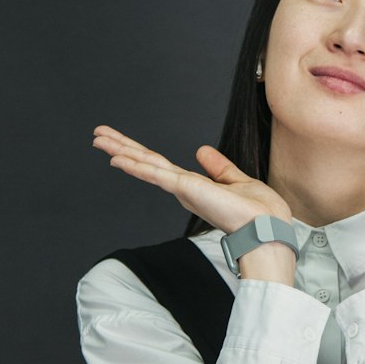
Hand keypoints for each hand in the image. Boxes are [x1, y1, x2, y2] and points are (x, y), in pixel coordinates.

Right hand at [92, 126, 292, 233]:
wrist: (266, 228)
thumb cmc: (258, 213)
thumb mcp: (237, 180)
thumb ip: (218, 167)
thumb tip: (201, 150)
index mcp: (193, 186)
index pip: (159, 164)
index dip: (139, 152)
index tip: (121, 142)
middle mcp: (183, 188)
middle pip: (146, 162)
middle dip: (121, 148)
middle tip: (98, 135)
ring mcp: (182, 189)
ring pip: (145, 165)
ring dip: (121, 151)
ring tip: (98, 139)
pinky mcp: (187, 189)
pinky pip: (157, 174)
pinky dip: (136, 166)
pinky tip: (118, 159)